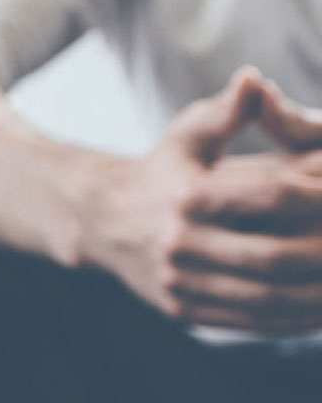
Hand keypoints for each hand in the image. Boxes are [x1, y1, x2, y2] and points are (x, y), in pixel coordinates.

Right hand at [80, 67, 321, 332]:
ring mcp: (178, 281)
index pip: (269, 197)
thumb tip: (252, 80)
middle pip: (271, 256)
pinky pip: (249, 322)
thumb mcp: (188, 134)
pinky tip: (320, 310)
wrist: (102, 222)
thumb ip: (227, 111)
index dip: (318, 198)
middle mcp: (178, 242)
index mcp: (185, 195)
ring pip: (265, 297)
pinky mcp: (182, 310)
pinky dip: (293, 320)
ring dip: (316, 295)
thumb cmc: (164, 169)